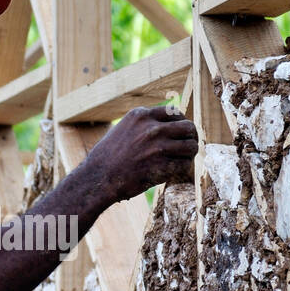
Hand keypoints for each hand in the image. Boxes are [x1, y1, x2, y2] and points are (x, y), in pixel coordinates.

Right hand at [79, 105, 197, 204]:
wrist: (98, 178)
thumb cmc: (108, 157)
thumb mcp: (123, 129)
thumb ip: (143, 124)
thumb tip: (165, 125)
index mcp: (141, 115)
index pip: (174, 112)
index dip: (180, 122)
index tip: (180, 131)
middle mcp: (151, 128)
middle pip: (188, 127)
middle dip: (190, 136)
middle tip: (188, 145)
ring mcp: (158, 147)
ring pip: (191, 146)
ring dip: (189, 153)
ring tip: (184, 159)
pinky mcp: (161, 166)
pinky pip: (184, 165)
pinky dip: (183, 168)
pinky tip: (175, 171)